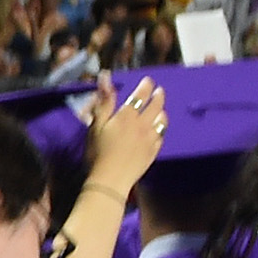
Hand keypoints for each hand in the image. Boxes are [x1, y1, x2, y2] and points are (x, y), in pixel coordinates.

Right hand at [82, 70, 164, 194]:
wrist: (110, 180)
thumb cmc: (97, 153)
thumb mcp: (95, 125)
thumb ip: (104, 101)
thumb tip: (105, 76)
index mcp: (127, 115)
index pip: (141, 94)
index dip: (146, 86)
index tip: (148, 81)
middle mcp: (143, 123)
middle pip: (156, 104)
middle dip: (158, 95)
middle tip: (159, 90)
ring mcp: (151, 138)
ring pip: (162, 119)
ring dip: (162, 110)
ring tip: (160, 109)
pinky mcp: (153, 151)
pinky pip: (162, 135)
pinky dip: (162, 127)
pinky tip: (159, 128)